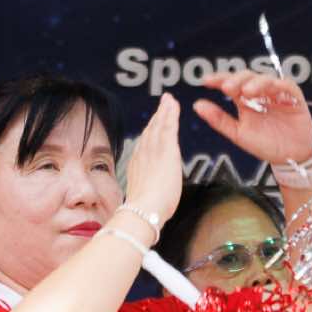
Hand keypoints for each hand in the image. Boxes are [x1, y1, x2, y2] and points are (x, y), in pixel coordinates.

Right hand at [122, 94, 184, 222]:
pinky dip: (170, 115)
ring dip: (164, 111)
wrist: (144, 211)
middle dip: (157, 116)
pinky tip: (173, 106)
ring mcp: (153, 151)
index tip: (154, 123)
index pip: (145, 144)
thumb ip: (148, 192)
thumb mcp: (144, 199)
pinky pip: (167, 127)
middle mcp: (143, 156)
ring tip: (169, 100)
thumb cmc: (144, 212)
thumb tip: (152, 198)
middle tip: (163, 103)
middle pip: (150, 131)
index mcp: (137, 167)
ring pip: (159, 126)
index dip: (150, 131)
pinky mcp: (165, 150)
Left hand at [193, 70, 311, 166]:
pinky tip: (270, 90)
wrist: (289, 157)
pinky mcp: (294, 98)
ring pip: (265, 79)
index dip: (219, 79)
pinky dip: (278, 85)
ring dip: (255, 83)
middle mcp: (260, 94)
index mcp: (245, 100)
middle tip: (227, 87)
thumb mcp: (238, 133)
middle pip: (247, 77)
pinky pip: (287, 86)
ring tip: (246, 91)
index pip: (230, 84)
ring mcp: (277, 94)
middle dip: (236, 80)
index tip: (206, 81)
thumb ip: (219, 119)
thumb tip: (197, 105)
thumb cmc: (265, 144)